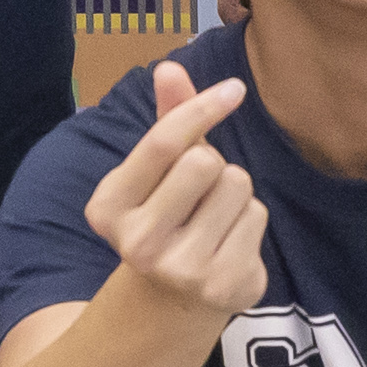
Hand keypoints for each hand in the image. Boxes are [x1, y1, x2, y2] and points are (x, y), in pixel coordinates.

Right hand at [85, 66, 267, 322]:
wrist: (174, 298)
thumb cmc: (167, 214)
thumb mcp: (156, 170)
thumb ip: (166, 119)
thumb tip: (169, 67)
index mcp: (109, 208)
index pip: (163, 143)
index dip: (201, 107)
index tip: (235, 89)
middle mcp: (139, 245)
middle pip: (206, 162)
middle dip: (213, 163)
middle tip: (199, 192)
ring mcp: (183, 271)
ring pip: (238, 185)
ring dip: (235, 191)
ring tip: (213, 218)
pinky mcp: (226, 288)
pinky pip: (257, 216)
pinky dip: (250, 219)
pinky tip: (228, 241)